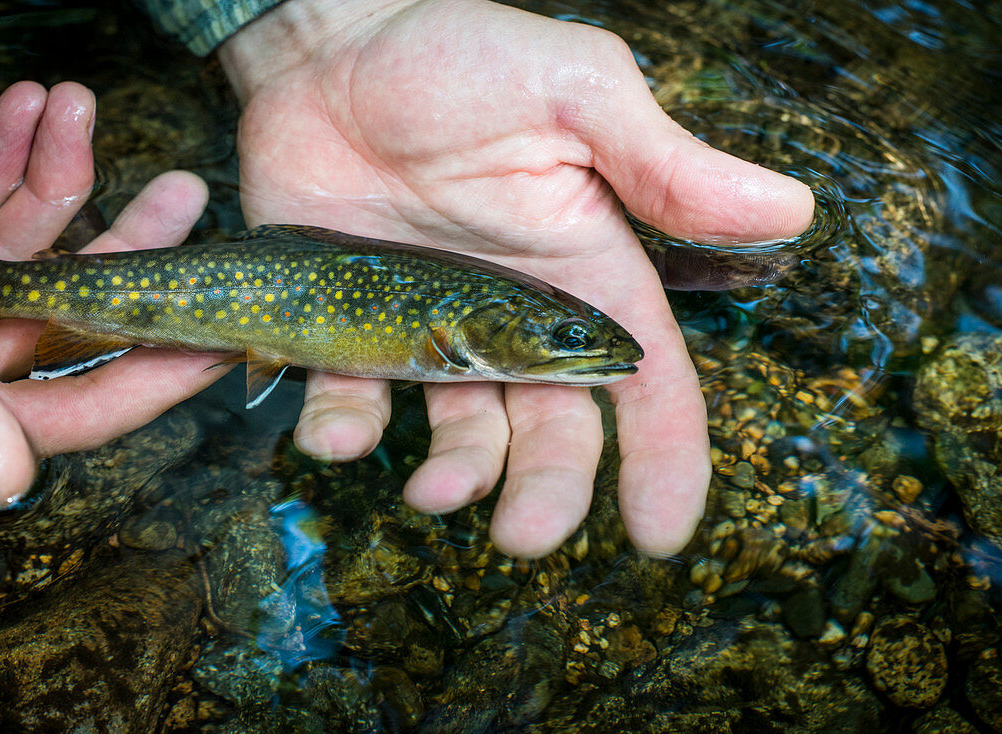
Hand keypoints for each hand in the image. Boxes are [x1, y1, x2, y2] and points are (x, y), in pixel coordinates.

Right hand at [0, 81, 225, 508]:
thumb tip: (11, 478)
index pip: (103, 394)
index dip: (172, 363)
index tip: (238, 325)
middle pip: (85, 305)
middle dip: (134, 245)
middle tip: (186, 191)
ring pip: (31, 236)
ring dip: (59, 168)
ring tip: (79, 106)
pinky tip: (27, 107)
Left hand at [220, 0, 813, 555]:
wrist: (331, 49)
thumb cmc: (458, 58)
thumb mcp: (574, 93)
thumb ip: (663, 162)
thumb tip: (790, 209)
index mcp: (584, 275)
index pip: (646, 384)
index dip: (665, 462)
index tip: (662, 536)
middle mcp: (514, 320)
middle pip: (553, 432)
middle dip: (548, 492)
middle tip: (524, 537)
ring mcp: (432, 332)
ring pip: (460, 435)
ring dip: (455, 477)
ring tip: (431, 494)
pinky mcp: (353, 330)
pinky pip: (354, 403)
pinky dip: (345, 430)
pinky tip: (333, 434)